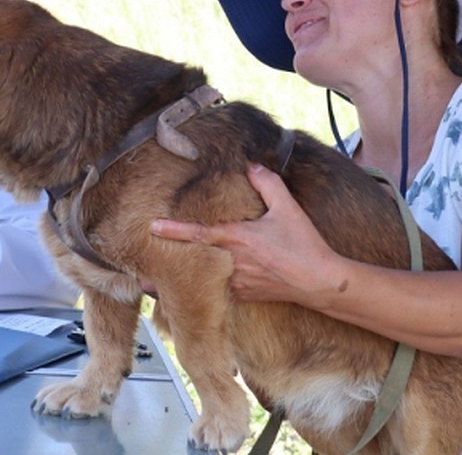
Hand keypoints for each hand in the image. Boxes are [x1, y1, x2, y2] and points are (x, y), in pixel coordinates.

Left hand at [150, 163, 340, 304]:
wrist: (320, 282)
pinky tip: (198, 295)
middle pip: (194, 265)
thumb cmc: (304, 244)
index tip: (152, 228)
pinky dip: (208, 293)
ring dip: (185, 285)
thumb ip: (267, 183)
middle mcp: (232, 262)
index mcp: (238, 238)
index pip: (198, 233)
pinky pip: (221, 292)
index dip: (174, 230)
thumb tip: (251, 165)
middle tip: (141, 276)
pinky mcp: (246, 295)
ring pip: (205, 282)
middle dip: (167, 272)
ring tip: (157, 288)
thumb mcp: (287, 208)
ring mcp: (237, 282)